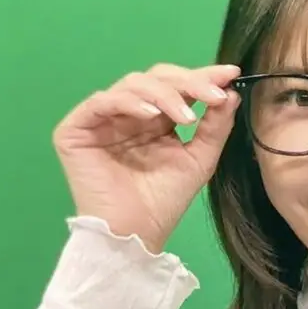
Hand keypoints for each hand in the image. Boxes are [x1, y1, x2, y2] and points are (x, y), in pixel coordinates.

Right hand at [52, 63, 241, 250]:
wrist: (134, 234)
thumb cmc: (164, 202)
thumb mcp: (199, 160)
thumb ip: (215, 126)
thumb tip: (231, 91)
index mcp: (155, 119)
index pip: (177, 86)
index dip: (202, 76)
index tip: (231, 74)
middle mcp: (128, 114)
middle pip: (155, 78)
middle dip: (187, 82)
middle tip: (213, 95)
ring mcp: (102, 119)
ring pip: (132, 84)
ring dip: (164, 94)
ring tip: (186, 116)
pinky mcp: (76, 129)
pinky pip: (101, 102)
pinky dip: (128, 103)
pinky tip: (152, 115)